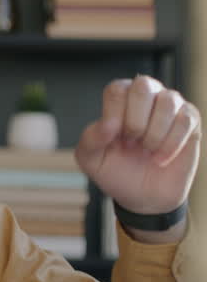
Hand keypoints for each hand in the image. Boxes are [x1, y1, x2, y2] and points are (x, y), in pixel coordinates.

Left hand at [76, 76, 200, 236]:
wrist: (143, 196)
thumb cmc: (116, 171)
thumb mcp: (91, 159)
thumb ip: (90, 138)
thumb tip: (108, 124)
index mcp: (118, 99)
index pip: (117, 89)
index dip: (115, 114)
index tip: (114, 136)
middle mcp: (146, 95)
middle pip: (143, 85)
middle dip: (136, 120)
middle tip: (132, 142)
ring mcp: (170, 105)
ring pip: (168, 101)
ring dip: (154, 133)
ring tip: (147, 150)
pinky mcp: (190, 120)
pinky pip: (185, 120)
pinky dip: (171, 143)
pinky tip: (161, 157)